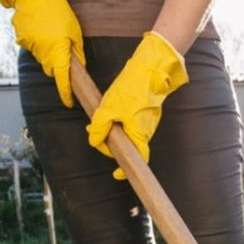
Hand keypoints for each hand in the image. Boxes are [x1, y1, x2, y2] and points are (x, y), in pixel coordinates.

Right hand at [0, 0, 84, 107]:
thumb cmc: (58, 10)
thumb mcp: (74, 30)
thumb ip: (76, 52)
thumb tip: (78, 67)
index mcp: (58, 50)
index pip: (63, 79)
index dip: (66, 93)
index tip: (70, 103)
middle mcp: (43, 51)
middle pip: (52, 69)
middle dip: (58, 65)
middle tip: (63, 49)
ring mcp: (30, 46)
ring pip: (43, 58)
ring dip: (48, 51)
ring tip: (51, 32)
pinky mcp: (22, 40)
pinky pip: (34, 48)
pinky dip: (39, 43)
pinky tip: (41, 28)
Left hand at [86, 31, 188, 177]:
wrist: (149, 70)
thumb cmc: (132, 89)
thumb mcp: (109, 108)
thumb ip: (100, 126)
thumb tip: (94, 140)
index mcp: (139, 134)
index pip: (138, 159)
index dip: (126, 169)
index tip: (116, 173)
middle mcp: (146, 131)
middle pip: (128, 146)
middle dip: (109, 143)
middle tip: (95, 134)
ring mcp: (147, 122)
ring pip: (127, 134)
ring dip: (111, 131)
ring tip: (97, 122)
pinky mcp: (145, 114)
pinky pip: (130, 124)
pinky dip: (118, 123)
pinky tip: (107, 112)